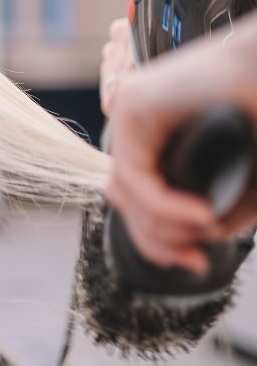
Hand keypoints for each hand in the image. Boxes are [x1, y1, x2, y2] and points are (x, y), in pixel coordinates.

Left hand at [103, 22, 256, 272]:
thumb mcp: (242, 179)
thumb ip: (216, 211)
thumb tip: (195, 239)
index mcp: (156, 141)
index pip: (134, 200)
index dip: (157, 240)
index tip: (195, 261)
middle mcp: (136, 126)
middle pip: (124, 200)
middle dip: (157, 240)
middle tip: (195, 259)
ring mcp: (130, 112)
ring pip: (125, 192)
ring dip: (162, 224)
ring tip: (203, 229)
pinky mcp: (135, 104)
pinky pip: (136, 173)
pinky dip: (164, 204)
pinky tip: (199, 214)